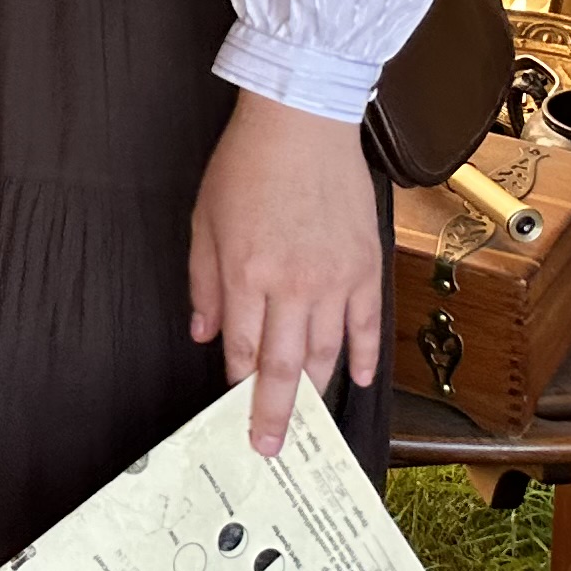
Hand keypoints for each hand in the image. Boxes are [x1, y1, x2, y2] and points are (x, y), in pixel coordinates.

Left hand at [190, 91, 385, 455]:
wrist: (302, 122)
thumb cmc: (246, 166)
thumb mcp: (204, 222)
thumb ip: (203, 284)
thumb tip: (203, 334)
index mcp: (245, 274)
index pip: (240, 350)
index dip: (237, 389)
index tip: (235, 419)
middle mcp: (291, 285)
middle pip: (283, 366)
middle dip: (275, 414)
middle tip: (271, 449)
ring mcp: (334, 279)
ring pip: (326, 353)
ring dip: (315, 390)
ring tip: (308, 421)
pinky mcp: (366, 267)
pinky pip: (366, 325)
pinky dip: (361, 357)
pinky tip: (356, 381)